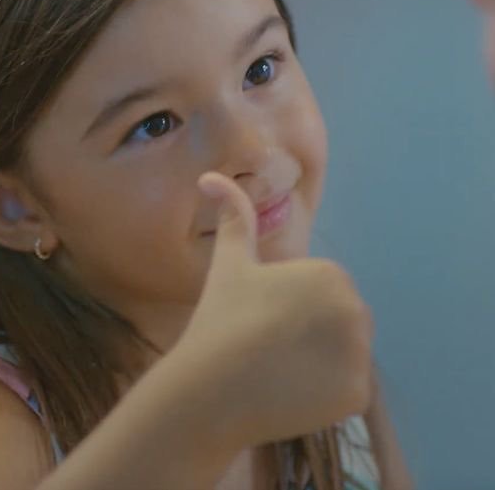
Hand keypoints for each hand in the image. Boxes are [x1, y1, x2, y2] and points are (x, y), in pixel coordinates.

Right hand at [174, 172, 373, 448]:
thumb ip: (233, 217)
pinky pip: (347, 389)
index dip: (287, 305)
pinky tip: (290, 393)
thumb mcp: (229, 263)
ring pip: (344, 355)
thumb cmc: (221, 319)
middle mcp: (358, 311)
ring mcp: (362, 357)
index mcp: (332, 275)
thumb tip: (210, 176)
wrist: (211, 388)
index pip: (320, 291)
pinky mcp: (358, 395)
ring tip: (276, 372)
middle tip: (265, 346)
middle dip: (309, 333)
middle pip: (337, 322)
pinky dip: (326, 394)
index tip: (258, 318)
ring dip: (320, 362)